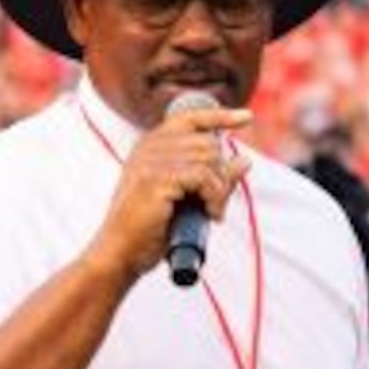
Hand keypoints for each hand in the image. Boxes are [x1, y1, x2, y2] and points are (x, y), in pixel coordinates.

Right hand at [90, 100, 250, 275]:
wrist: (122, 252)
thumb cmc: (151, 228)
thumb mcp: (188, 198)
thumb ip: (213, 177)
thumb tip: (244, 160)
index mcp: (152, 146)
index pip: (191, 118)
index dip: (221, 116)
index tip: (246, 117)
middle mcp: (149, 147)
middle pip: (208, 143)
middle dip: (221, 173)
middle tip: (215, 202)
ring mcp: (150, 161)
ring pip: (209, 159)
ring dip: (219, 189)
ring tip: (211, 211)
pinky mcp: (155, 179)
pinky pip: (203, 177)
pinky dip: (214, 196)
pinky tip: (209, 214)